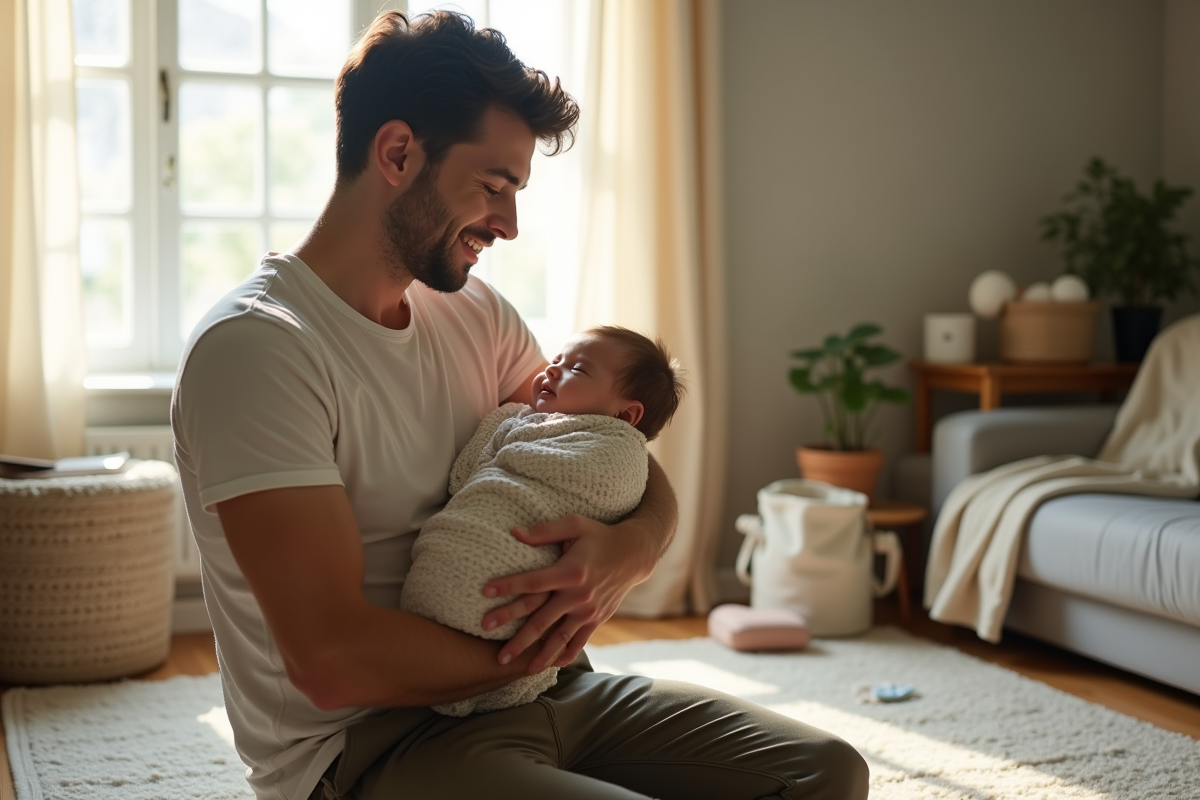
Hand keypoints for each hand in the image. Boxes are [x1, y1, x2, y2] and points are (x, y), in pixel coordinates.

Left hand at [481, 514, 656, 672]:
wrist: (634, 555)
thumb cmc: (599, 535)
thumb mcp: (575, 524)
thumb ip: (544, 531)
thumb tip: (513, 532)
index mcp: (571, 571)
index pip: (533, 582)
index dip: (509, 586)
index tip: (485, 591)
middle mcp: (579, 595)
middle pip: (540, 618)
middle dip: (514, 631)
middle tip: (488, 637)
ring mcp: (588, 611)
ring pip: (558, 638)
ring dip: (537, 654)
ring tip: (516, 667)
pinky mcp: (596, 619)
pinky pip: (578, 642)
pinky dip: (564, 655)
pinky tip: (550, 665)